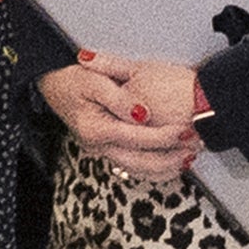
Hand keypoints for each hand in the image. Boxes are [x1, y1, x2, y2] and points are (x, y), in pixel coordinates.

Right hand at [43, 52, 211, 181]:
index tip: (186, 130)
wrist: (52, 85)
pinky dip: (156, 169)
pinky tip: (173, 164)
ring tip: (190, 156)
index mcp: (95, 128)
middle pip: (140, 161)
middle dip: (171, 155)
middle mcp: (98, 146)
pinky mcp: (107, 151)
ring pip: (139, 170)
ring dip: (166, 166)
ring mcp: (102, 151)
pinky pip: (134, 168)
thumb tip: (142, 114)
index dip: (164, 136)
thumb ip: (119, 98)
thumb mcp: (94, 79)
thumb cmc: (72, 79)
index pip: (137, 137)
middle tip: (195, 147)